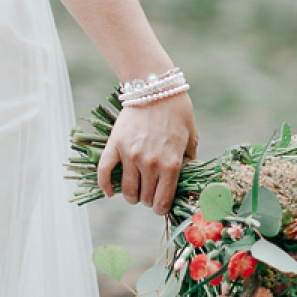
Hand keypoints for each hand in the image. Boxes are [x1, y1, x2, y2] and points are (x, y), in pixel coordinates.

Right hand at [97, 93, 198, 214]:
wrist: (155, 87)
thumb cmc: (177, 110)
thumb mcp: (191, 136)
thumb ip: (190, 159)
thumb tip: (190, 175)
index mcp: (172, 164)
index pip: (162, 201)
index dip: (160, 208)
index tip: (159, 205)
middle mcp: (151, 163)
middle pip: (144, 198)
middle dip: (147, 200)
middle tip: (148, 193)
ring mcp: (131, 155)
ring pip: (127, 190)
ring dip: (130, 195)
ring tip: (133, 191)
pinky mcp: (115, 145)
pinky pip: (105, 172)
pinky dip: (106, 186)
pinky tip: (110, 192)